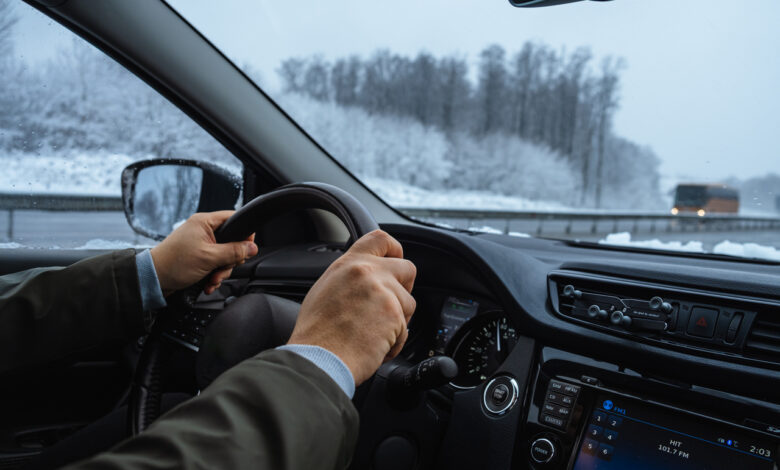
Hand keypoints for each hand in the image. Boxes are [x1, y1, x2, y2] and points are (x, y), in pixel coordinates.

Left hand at [150, 211, 257, 294]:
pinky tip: (208, 283)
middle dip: (230, 260)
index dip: (244, 234)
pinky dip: (214, 274)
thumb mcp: (209, 257)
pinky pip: (215, 263)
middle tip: (223, 267)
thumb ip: (234, 251)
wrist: (153, 279)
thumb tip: (252, 247)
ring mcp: (201, 244)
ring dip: (222, 271)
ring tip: (212, 279)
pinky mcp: (198, 256)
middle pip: (232, 241)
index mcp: (204, 222)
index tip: (246, 248)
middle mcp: (203, 230)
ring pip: (224, 255)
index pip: (234, 218)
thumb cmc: (173, 264)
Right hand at [287, 230, 416, 385]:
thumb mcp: (326, 289)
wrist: (318, 358)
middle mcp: (367, 272)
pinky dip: (393, 344)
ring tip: (372, 334)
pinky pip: (405, 331)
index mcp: (349, 264)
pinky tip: (373, 348)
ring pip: (409, 303)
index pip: (382, 239)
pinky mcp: (394, 315)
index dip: (395, 250)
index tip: (396, 261)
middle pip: (407, 269)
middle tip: (388, 306)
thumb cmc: (316, 333)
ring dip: (397, 321)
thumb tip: (367, 280)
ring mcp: (383, 292)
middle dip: (403, 289)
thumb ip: (350, 278)